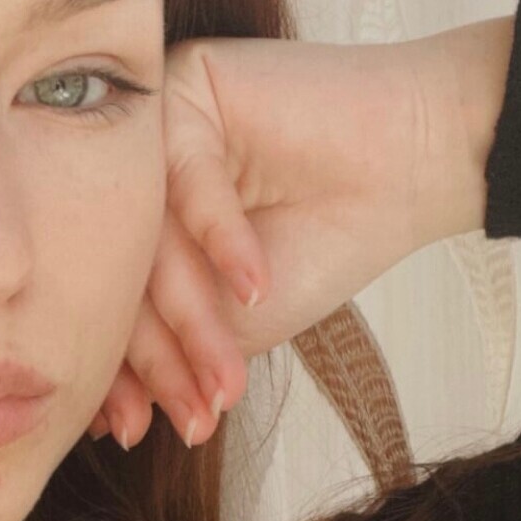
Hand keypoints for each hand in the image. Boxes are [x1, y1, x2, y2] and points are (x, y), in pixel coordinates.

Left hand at [89, 28, 449, 449]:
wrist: (412, 164)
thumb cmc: (325, 240)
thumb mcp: (236, 319)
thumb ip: (175, 350)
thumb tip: (107, 421)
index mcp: (127, 225)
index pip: (109, 303)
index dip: (123, 374)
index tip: (134, 432)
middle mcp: (126, 174)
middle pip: (123, 274)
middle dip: (160, 357)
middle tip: (192, 414)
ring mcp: (152, 129)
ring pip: (152, 237)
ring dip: (194, 319)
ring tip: (225, 376)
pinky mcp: (189, 87)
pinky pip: (189, 179)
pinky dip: (224, 242)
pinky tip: (255, 287)